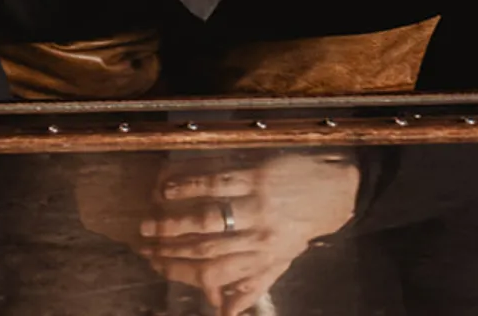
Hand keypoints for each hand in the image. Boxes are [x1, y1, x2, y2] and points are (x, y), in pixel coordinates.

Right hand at [82, 151, 359, 315]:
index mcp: (261, 259)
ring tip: (150, 221)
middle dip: (170, 247)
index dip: (182, 272)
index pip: (214, 272)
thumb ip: (251, 286)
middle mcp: (257, 235)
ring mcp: (256, 204)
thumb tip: (224, 313)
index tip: (156, 265)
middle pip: (205, 246)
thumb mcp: (281, 263)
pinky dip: (192, 185)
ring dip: (175, 220)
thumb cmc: (302, 228)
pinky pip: (219, 181)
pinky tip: (171, 188)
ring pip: (209, 216)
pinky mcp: (258, 175)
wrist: (334, 191)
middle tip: (144, 244)